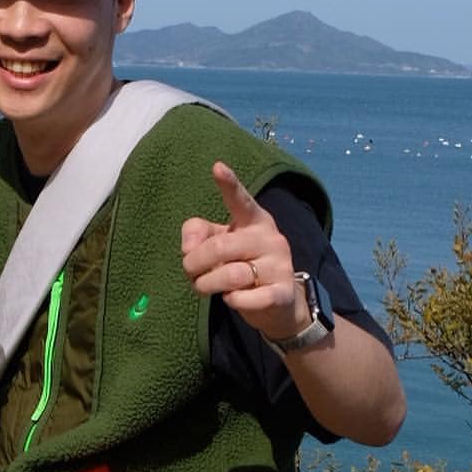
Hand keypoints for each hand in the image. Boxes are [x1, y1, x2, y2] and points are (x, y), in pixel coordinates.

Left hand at [180, 163, 308, 343]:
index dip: (229, 185)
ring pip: (229, 275)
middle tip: (190, 273)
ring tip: (206, 287)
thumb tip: (188, 248)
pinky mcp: (282, 293)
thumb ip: (198, 235)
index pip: (240, 201)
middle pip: (219, 247)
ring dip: (206, 285)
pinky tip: (232, 298)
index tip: (217, 167)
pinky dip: (230, 301)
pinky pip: (244, 298)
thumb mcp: (220, 245)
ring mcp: (280, 265)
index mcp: (254, 221)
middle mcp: (270, 238)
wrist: (280, 305)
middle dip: (194, 263)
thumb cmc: (243, 267)